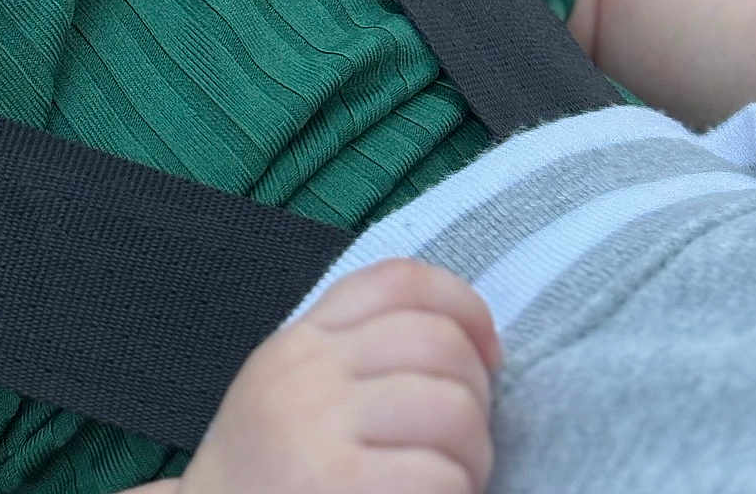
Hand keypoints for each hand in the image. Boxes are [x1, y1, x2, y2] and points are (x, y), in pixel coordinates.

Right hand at [132, 259, 499, 493]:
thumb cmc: (269, 480)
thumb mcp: (293, 395)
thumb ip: (357, 356)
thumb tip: (466, 342)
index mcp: (302, 342)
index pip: (399, 282)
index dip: (464, 308)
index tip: (486, 356)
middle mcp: (308, 373)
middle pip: (438, 342)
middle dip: (477, 396)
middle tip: (459, 444)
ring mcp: (319, 431)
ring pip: (453, 409)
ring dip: (472, 458)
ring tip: (444, 482)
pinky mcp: (338, 487)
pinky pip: (441, 476)